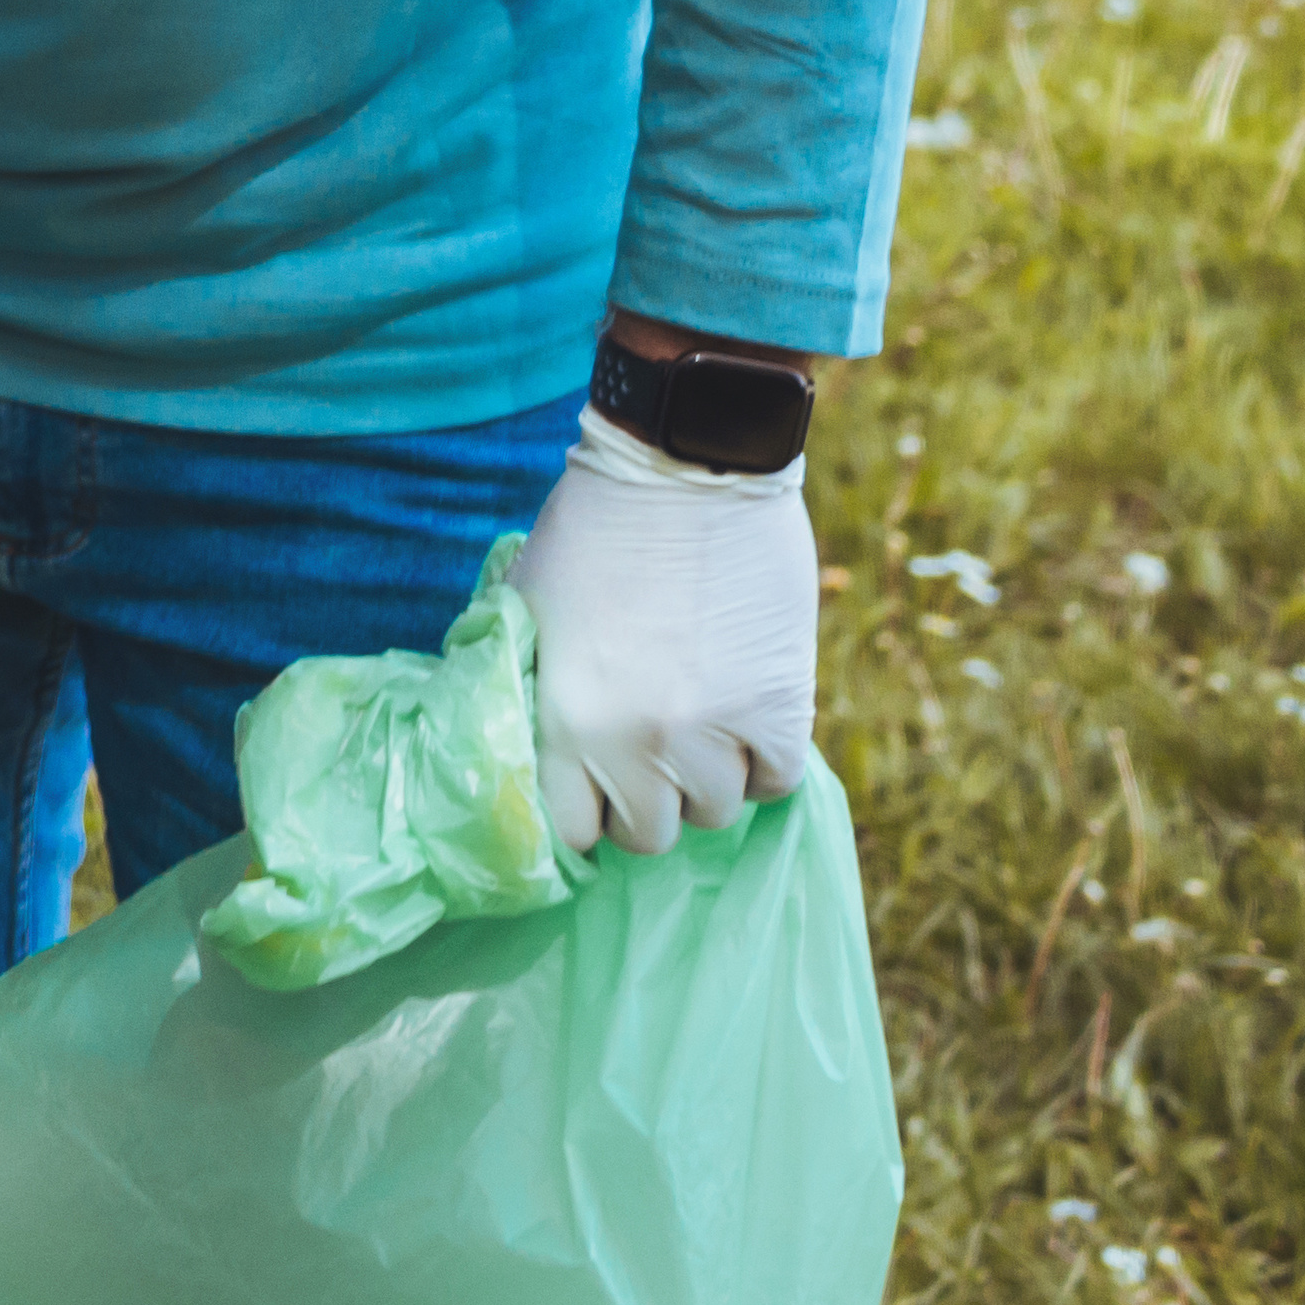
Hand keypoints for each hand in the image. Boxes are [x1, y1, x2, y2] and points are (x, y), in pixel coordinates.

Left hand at [515, 407, 823, 853]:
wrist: (683, 470)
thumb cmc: (590, 532)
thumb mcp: (525, 615)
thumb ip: (525, 692)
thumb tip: (527, 752)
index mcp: (560, 720)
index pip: (572, 831)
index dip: (582, 812)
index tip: (590, 788)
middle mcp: (635, 742)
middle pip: (648, 834)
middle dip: (643, 801)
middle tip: (644, 754)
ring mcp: (712, 730)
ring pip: (713, 811)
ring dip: (704, 778)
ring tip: (693, 723)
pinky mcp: (779, 708)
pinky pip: (775, 782)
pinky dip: (759, 761)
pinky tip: (740, 719)